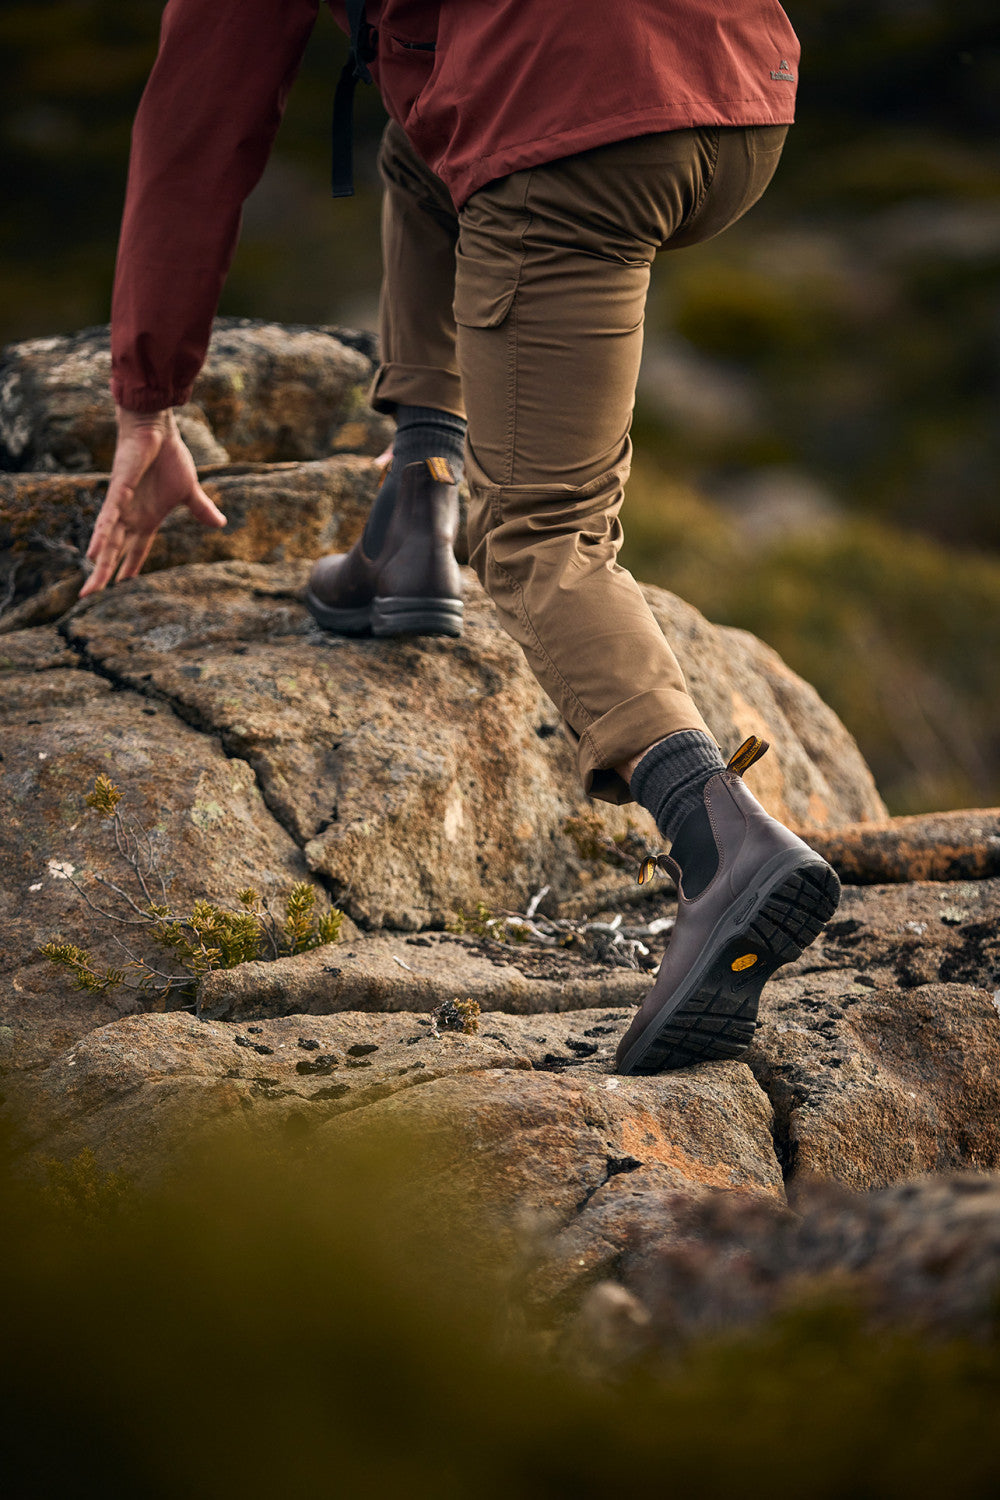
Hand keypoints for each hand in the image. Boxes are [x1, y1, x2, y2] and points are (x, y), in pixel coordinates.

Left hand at [79, 407, 226, 596]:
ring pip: (107, 542)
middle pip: (114, 552)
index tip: (121, 584)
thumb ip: (201, 510)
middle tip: (88, 596)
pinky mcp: (118, 494)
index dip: (129, 566)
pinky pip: (107, 520)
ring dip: (99, 566)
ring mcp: (122, 507)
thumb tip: (222, 524)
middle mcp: (130, 517)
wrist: (158, 431)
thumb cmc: (169, 457)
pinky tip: (92, 554)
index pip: (135, 549)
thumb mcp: (189, 492)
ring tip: (89, 589)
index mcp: (147, 518)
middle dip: (103, 575)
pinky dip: (100, 537)